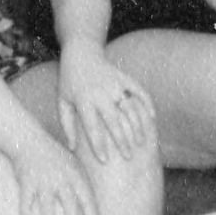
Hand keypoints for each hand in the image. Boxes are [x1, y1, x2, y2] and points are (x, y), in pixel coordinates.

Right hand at [9, 137, 99, 214]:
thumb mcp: (74, 165)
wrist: (31, 141)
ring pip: (48, 211)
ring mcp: (43, 182)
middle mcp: (62, 180)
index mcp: (77, 176)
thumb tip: (92, 207)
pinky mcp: (27, 184)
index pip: (89, 203)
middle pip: (71, 208)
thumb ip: (83, 183)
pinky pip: (26, 205)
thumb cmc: (55, 156)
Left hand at [55, 49, 155, 163]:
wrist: (81, 53)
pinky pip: (140, 92)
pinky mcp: (125, 78)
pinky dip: (147, 104)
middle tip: (128, 158)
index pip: (92, 128)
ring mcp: (115, 84)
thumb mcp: (63, 102)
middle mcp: (101, 93)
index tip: (104, 161)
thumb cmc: (69, 82)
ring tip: (142, 143)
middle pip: (114, 121)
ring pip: (129, 109)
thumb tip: (73, 149)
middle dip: (121, 141)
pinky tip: (152, 119)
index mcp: (83, 101)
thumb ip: (67, 126)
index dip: (98, 145)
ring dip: (136, 126)